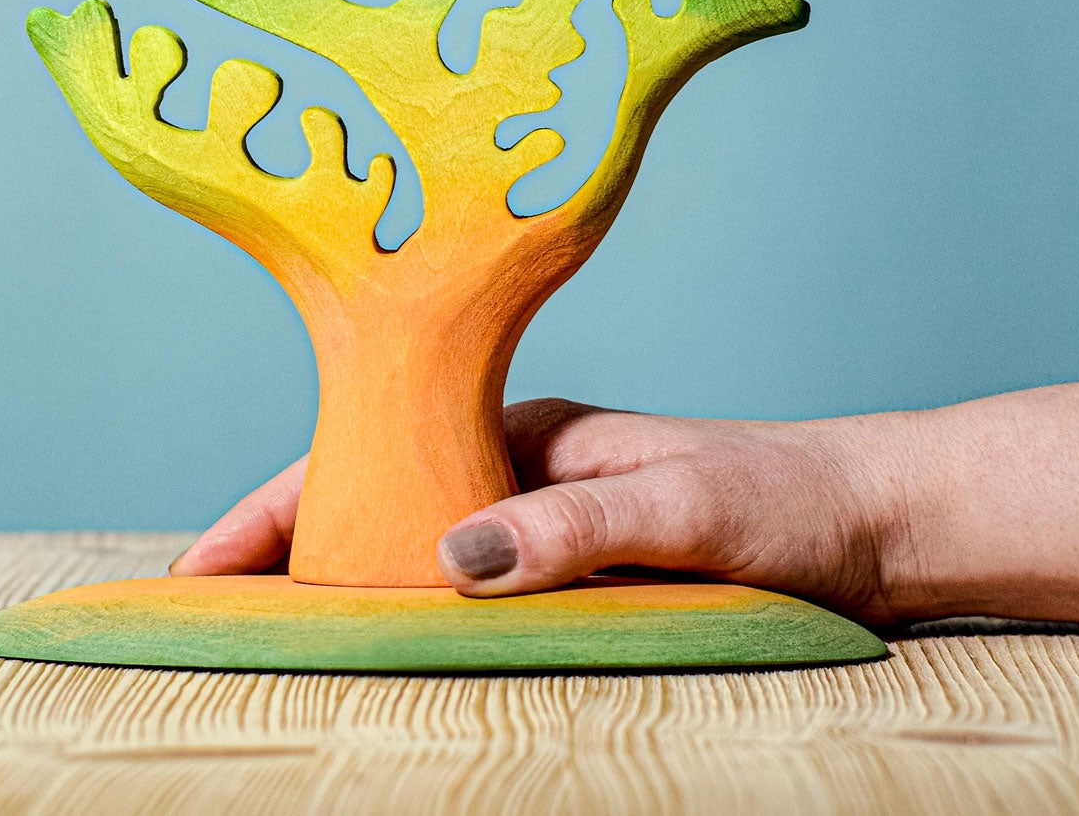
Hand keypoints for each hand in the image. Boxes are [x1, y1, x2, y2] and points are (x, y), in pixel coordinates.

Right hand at [169, 397, 912, 623]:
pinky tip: (387, 649)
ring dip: (347, 582)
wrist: (875, 523)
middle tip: (210, 612)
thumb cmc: (788, 501)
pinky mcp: (576, 566)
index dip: (282, 507)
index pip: (375, 452)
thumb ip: (574, 525)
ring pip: (415, 545)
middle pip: (377, 497)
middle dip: (291, 544)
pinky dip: (413, 614)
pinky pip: (469, 589)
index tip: (204, 565)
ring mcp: (547, 518)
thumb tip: (453, 557)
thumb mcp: (684, 508)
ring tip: (272, 636)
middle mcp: (525, 467)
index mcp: (530, 430)